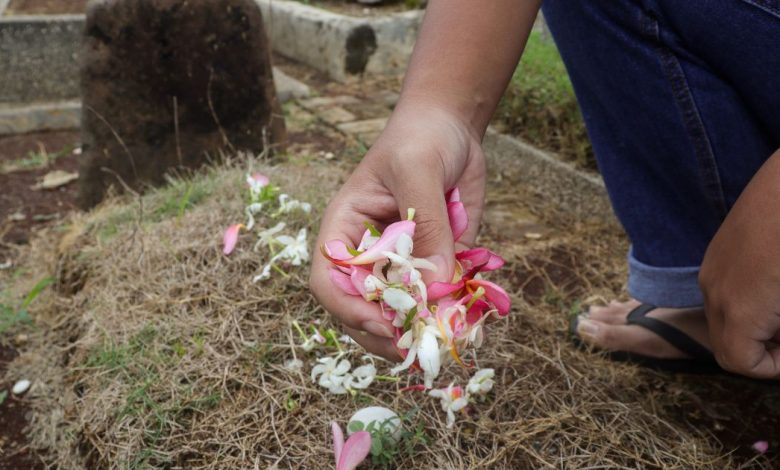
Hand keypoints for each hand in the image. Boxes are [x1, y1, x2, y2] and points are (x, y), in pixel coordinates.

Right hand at [310, 103, 485, 359]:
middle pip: (361, 308)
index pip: (329, 280)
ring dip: (418, 331)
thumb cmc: (419, 139)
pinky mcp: (434, 264)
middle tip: (414, 347)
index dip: (348, 309)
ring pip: (399, 311)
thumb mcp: (417, 171)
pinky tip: (468, 320)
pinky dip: (450, 314)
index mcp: (345, 230)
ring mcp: (402, 263)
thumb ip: (425, 225)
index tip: (383, 324)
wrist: (451, 127)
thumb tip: (436, 285)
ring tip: (442, 341)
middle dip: (384, 332)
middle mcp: (369, 254)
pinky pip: (437, 298)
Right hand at [700, 149, 779, 378]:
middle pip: (725, 347)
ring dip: (750, 328)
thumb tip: (779, 336)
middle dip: (759, 351)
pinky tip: (770, 286)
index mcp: (742, 308)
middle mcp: (715, 293)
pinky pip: (721, 295)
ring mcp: (711, 271)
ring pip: (721, 321)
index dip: (772, 367)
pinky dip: (743, 305)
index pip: (740, 362)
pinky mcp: (715, 254)